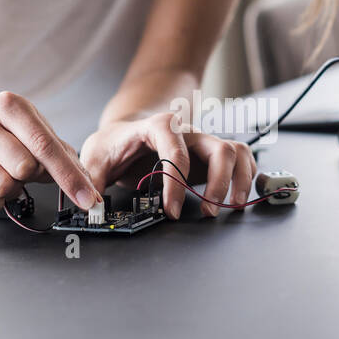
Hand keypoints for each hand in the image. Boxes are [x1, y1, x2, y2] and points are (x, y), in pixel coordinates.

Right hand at [0, 91, 100, 215]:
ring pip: (3, 186)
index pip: (46, 146)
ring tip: (6, 175)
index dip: (70, 177)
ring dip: (12, 190)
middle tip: (25, 171)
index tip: (88, 199)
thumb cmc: (8, 142)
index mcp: (8, 105)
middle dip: (33, 177)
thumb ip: (67, 159)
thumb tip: (89, 188)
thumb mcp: (39, 138)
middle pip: (25, 168)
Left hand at [80, 112, 256, 218]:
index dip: (177, 183)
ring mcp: (202, 143)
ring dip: (238, 180)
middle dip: (219, 183)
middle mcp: (188, 132)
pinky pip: (241, 159)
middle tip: (208, 211)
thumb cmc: (114, 144)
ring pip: (236, 151)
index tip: (171, 211)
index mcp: (160, 127)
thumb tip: (92, 206)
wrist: (124, 132)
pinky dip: (246, 177)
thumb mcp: (95, 158)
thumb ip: (92, 181)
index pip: (177, 153)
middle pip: (219, 148)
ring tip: (228, 207)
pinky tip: (236, 197)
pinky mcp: (211, 155)